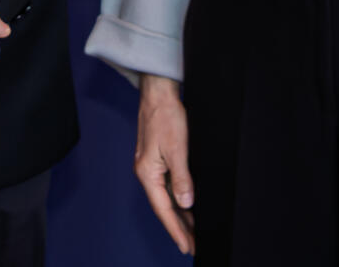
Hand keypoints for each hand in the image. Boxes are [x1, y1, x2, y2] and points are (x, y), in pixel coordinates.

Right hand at [133, 76, 193, 255]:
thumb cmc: (165, 116)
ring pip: (166, 197)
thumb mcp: (178, 149)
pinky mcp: (156, 159)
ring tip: (192, 231)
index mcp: (147, 173)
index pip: (164, 209)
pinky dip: (177, 199)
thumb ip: (182, 178)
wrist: (158, 94)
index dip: (176, 230)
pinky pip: (167, 186)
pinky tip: (187, 205)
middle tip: (192, 245)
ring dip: (179, 214)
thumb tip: (186, 203)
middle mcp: (146, 172)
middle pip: (163, 207)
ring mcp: (150, 166)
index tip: (187, 246)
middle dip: (178, 227)